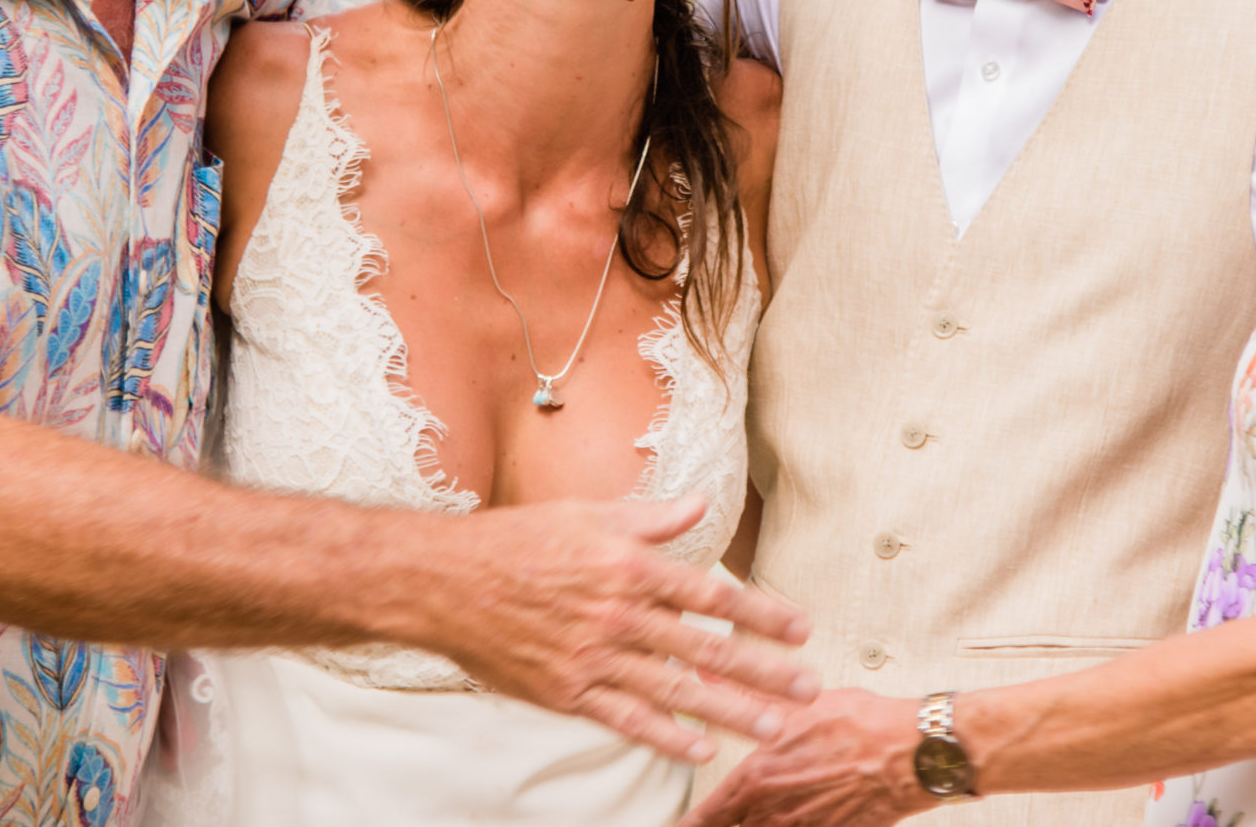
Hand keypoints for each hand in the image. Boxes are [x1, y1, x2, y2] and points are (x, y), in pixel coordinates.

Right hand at [419, 496, 818, 762]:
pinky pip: (626, 720)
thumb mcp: (588, 514)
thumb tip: (701, 506)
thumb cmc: (519, 539)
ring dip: (730, 712)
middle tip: (809, 688)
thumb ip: (651, 517)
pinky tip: (702, 750)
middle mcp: (617, 614)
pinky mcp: (567, 692)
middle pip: (705, 649)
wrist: (446, 581)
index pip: (710, 595)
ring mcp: (592, 658)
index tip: (801, 629)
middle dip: (763, 671)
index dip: (761, 614)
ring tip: (776, 728)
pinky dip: (666, 737)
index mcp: (627, 566)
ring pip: (675, 690)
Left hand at [679, 689, 929, 826]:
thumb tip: (708, 677)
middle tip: (701, 822)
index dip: (688, 824)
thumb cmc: (861, 725)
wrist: (912, 754)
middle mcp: (775, 814)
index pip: (706, 817)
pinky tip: (782, 822)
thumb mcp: (797, 705)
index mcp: (759, 779)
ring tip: (744, 820)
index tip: (679, 824)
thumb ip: (746, 697)